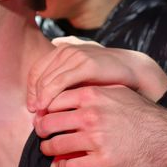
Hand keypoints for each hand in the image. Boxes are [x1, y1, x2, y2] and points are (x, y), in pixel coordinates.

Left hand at [27, 39, 166, 112]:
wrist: (134, 72)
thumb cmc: (108, 78)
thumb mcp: (83, 75)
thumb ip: (66, 78)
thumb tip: (46, 93)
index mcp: (64, 50)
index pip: (37, 71)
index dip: (31, 90)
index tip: (32, 107)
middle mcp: (67, 50)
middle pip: (39, 75)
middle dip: (34, 96)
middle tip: (34, 114)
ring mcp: (76, 56)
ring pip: (47, 79)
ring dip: (40, 98)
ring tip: (39, 115)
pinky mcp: (86, 65)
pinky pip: (60, 81)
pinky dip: (50, 96)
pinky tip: (48, 108)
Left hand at [34, 84, 166, 166]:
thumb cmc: (144, 115)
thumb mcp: (118, 92)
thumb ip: (94, 90)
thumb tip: (70, 90)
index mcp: (92, 95)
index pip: (53, 100)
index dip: (44, 109)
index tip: (42, 115)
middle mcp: (91, 115)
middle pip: (49, 123)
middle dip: (41, 130)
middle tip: (42, 134)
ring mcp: (97, 139)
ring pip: (56, 146)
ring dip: (49, 150)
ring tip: (50, 150)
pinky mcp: (104, 162)